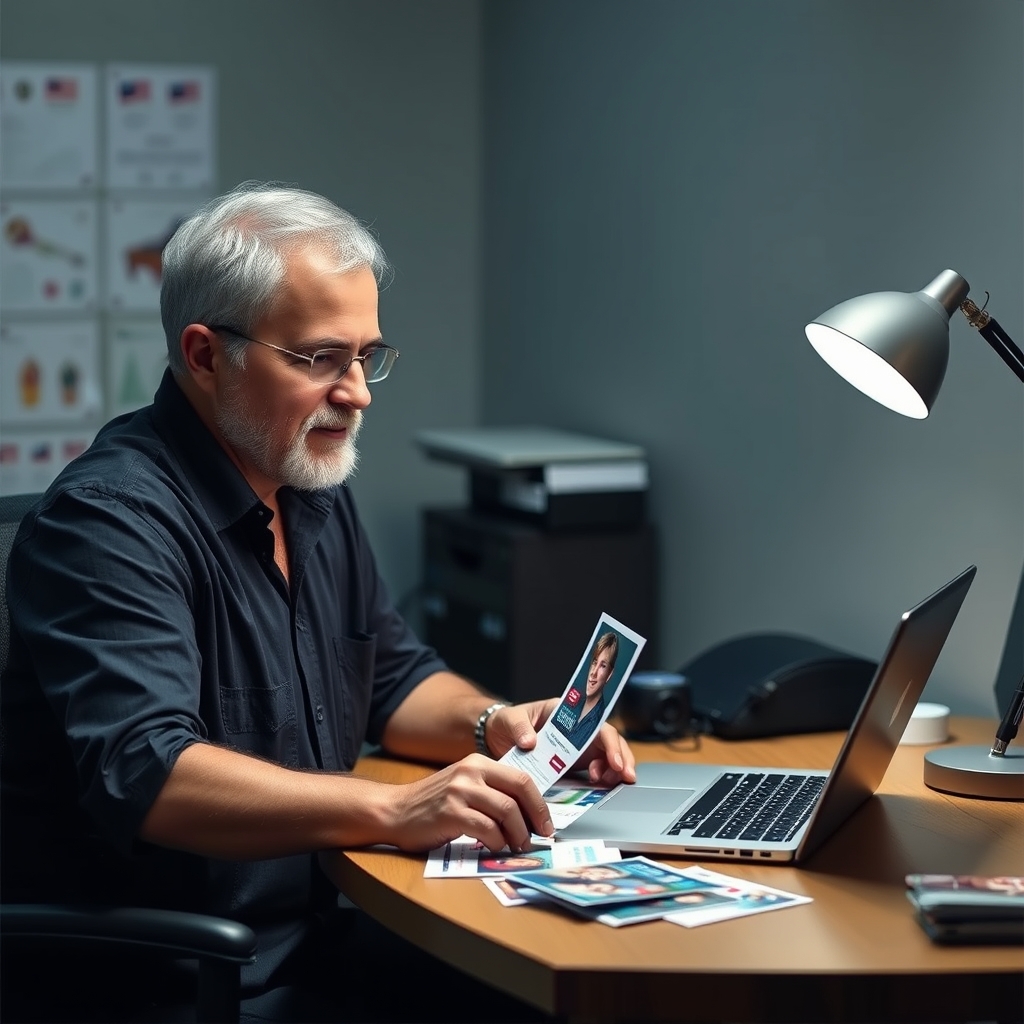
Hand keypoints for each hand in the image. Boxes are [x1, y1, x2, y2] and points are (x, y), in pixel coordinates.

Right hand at [384, 754, 552, 853]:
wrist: (395, 810)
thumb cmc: (433, 804)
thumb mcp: (464, 786)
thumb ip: (491, 791)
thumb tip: (527, 814)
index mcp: (478, 763)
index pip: (521, 779)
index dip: (539, 804)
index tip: (546, 824)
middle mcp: (471, 772)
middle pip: (518, 793)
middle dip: (535, 819)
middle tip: (538, 838)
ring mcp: (460, 791)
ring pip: (507, 811)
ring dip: (517, 834)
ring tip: (516, 847)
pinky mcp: (451, 813)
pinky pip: (487, 829)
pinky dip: (496, 842)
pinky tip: (494, 848)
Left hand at [487, 700, 636, 786]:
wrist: (497, 736)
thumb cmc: (507, 722)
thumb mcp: (510, 720)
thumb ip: (520, 728)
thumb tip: (530, 742)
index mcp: (566, 714)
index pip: (595, 724)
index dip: (609, 741)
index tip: (614, 759)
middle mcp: (577, 730)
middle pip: (609, 741)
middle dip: (621, 758)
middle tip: (625, 776)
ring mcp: (577, 749)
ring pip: (607, 757)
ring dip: (615, 771)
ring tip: (610, 784)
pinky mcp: (573, 766)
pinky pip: (594, 773)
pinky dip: (602, 781)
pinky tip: (601, 789)